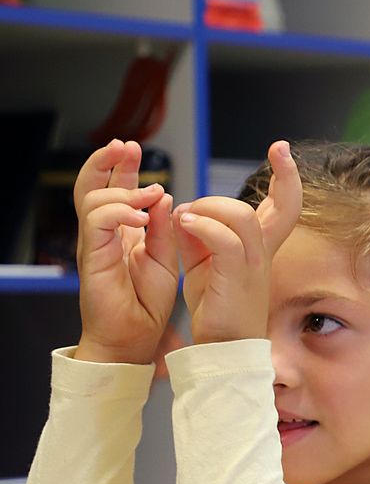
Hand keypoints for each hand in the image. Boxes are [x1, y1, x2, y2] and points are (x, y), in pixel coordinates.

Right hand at [73, 140, 179, 364]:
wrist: (134, 338)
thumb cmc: (147, 302)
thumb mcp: (164, 257)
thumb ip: (162, 227)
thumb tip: (162, 195)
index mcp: (120, 232)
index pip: (113, 190)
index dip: (121, 167)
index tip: (134, 149)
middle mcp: (102, 234)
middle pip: (91, 186)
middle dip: (108, 162)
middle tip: (126, 146)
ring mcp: (93, 244)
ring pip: (92, 199)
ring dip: (124, 190)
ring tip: (151, 194)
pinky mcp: (91, 256)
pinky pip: (97, 222)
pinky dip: (120, 212)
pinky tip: (142, 216)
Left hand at [175, 141, 301, 345]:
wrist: (223, 348)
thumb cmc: (217, 309)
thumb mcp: (206, 264)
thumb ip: (198, 235)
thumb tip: (185, 210)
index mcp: (260, 248)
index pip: (284, 208)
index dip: (288, 178)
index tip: (283, 151)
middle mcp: (264, 252)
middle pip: (286, 207)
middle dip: (287, 174)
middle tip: (279, 150)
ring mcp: (253, 264)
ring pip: (242, 215)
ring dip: (210, 205)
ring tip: (187, 214)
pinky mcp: (236, 276)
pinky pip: (224, 239)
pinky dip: (202, 225)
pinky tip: (183, 223)